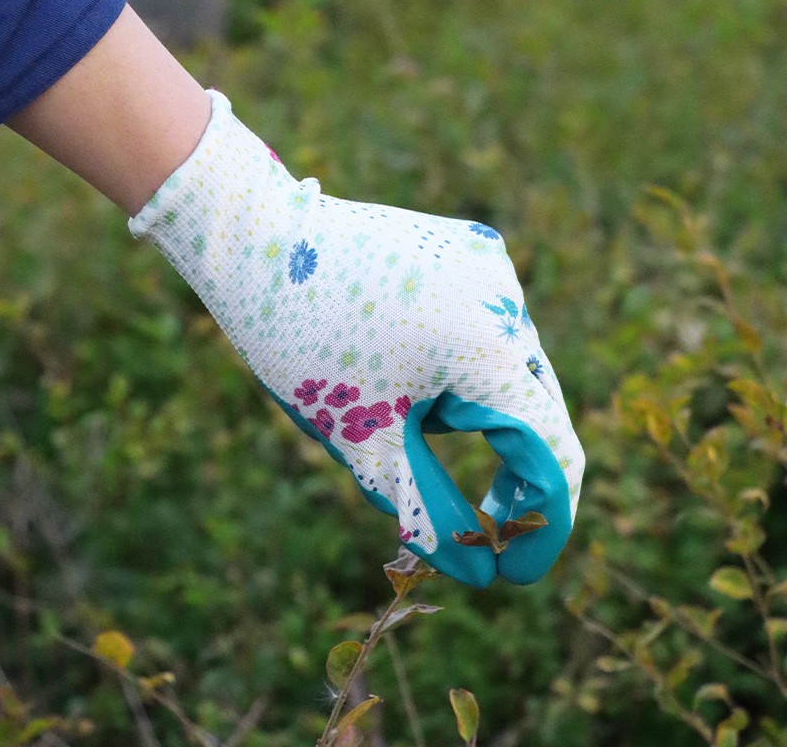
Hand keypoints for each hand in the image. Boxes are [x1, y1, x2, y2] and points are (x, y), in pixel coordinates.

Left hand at [130, 91, 583, 586]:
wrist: (259, 242)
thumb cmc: (301, 341)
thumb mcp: (367, 439)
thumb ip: (431, 510)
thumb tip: (481, 570)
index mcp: (488, 350)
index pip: (554, 455)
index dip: (544, 525)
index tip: (514, 570)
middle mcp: (509, 301)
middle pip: (540, 413)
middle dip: (518, 477)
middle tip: (482, 526)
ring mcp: (494, 269)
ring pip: (518, 369)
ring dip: (491, 416)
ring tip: (416, 417)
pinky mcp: (476, 251)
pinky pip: (496, 328)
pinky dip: (476, 367)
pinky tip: (419, 366)